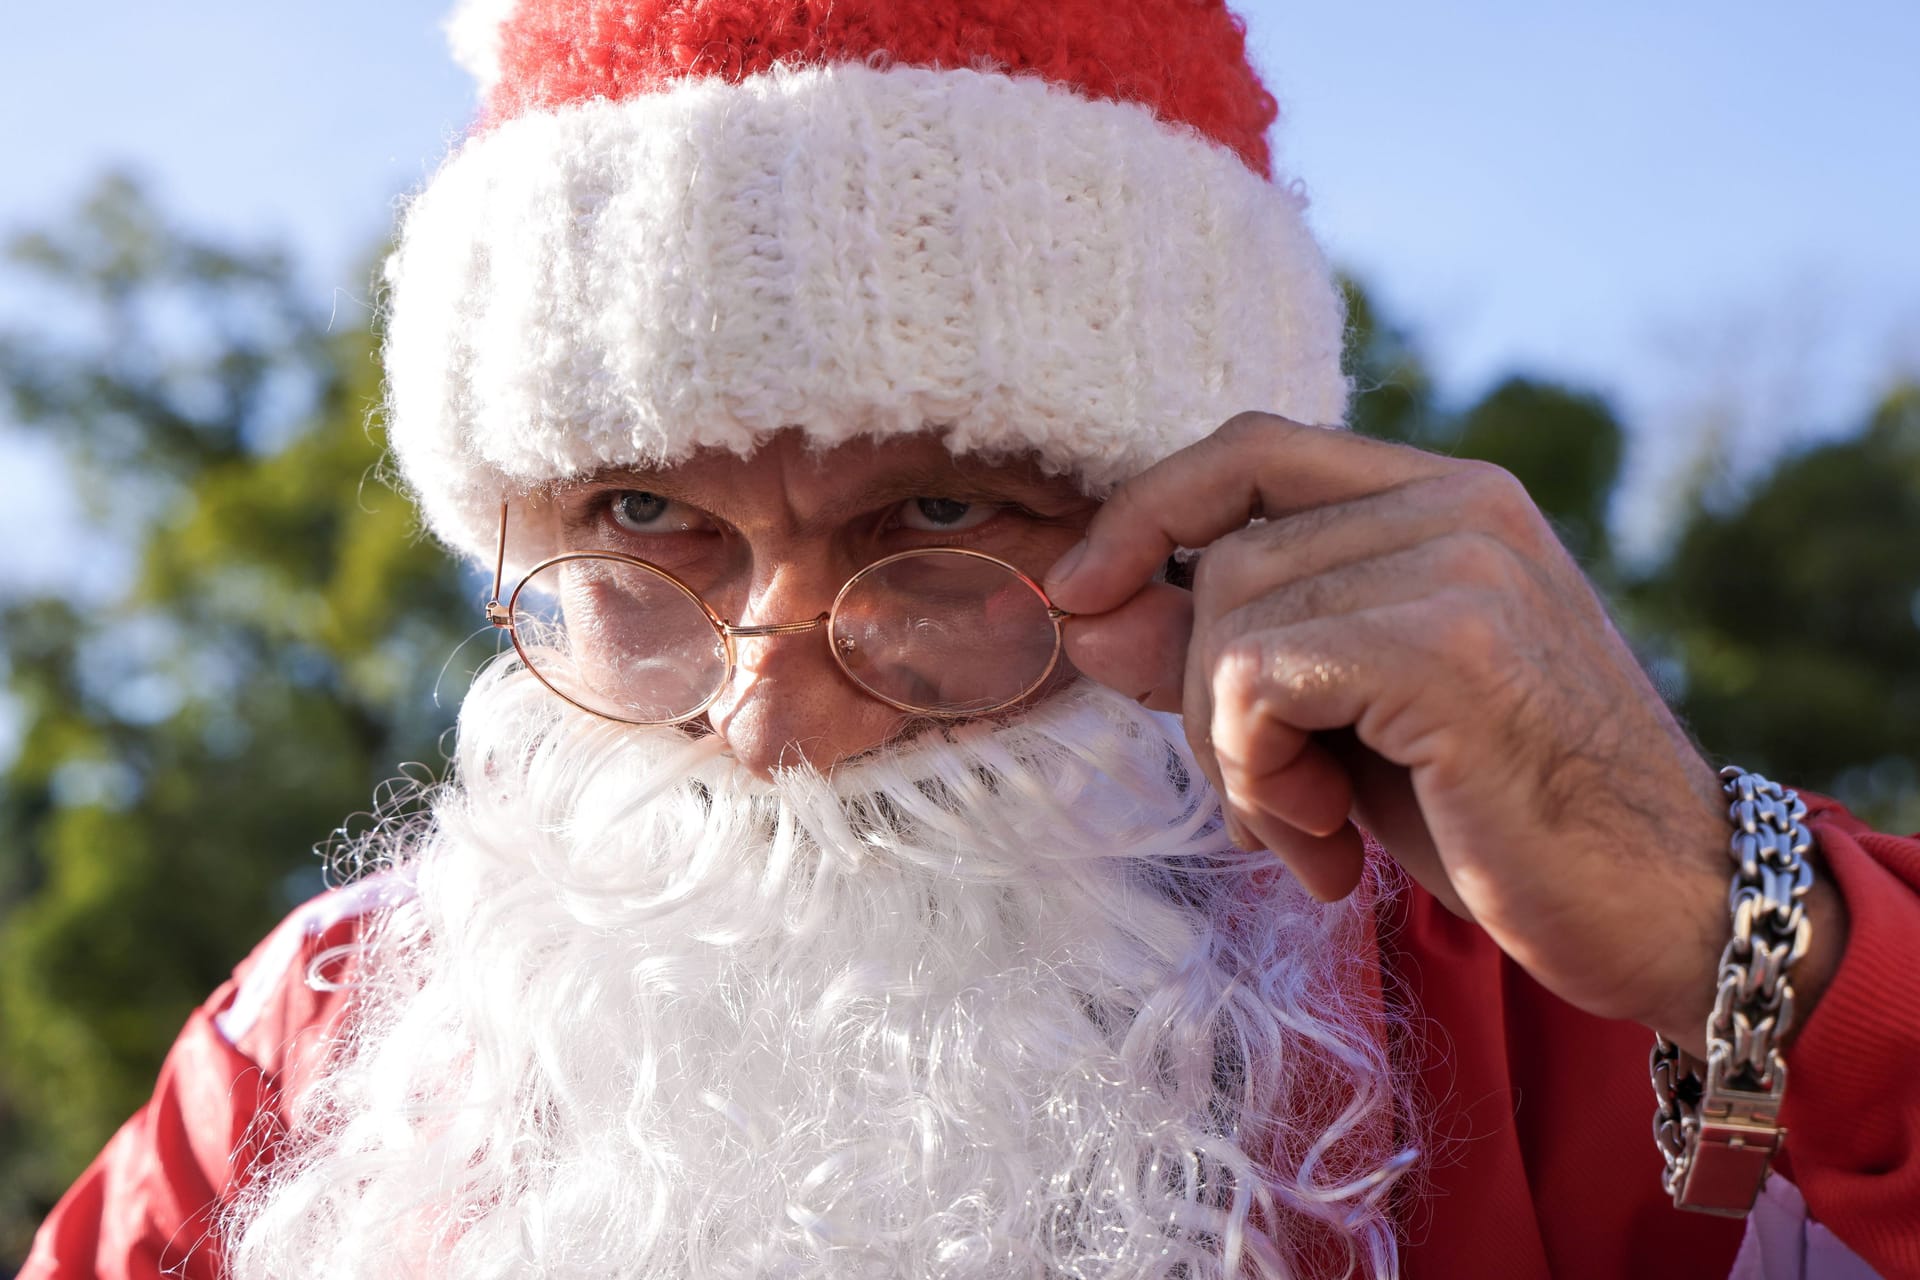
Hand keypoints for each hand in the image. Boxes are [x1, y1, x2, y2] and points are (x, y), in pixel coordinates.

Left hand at [1044, 413, 1844, 1042]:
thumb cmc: (1499, 814)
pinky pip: (1254, 678)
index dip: (1147, 511)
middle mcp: (1459, 504)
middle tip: (1272, 805)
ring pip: (1227, 624)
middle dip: (1203, 702)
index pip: (1251, 449)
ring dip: (1234, 759)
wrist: (1664, 908)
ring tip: (1311, 831)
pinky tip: (1327, 846)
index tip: (1078, 593)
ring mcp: (1459, 565)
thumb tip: (1082, 606)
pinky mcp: (1447, 646)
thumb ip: (1223, 651)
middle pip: (1224, 561)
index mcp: (1445, 497)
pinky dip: (1255, 773)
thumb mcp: (1341, 721)